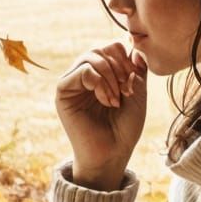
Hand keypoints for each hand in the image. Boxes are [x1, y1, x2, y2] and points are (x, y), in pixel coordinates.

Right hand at [55, 41, 147, 187]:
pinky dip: (99, 83)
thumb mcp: (137, 94)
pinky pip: (82, 71)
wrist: (112, 154)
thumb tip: (133, 47)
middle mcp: (84, 75)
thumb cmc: (124, 128)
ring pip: (91, 57)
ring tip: (116, 98)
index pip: (111, 48)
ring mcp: (72, 83)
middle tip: (126, 89)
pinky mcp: (63, 92)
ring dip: (110, 76)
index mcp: (102, 74)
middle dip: (119, 66)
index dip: (126, 58)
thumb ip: (137, 70)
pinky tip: (106, 101)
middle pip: (101, 49)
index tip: (134, 80)